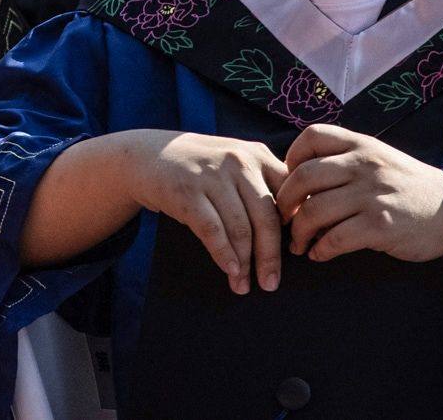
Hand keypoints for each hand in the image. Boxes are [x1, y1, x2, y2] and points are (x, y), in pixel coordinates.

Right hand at [126, 130, 289, 292]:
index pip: (288, 197)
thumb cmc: (199, 167)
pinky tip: (230, 271)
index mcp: (256, 155)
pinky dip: (223, 255)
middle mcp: (237, 161)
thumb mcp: (234, 163)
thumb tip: (296, 227)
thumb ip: (263, 184)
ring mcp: (211, 175)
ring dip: (245, 263)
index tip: (297, 254)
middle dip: (271, 256)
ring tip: (244, 286)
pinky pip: (212, 230)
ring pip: (240, 228)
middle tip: (271, 284)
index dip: (295, 229)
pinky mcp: (186, 191)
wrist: (145, 155)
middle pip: (266, 217)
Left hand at [276, 124, 442, 261]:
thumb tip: (300, 178)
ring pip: (315, 210)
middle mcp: (364, 165)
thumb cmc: (410, 186)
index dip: (291, 156)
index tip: (289, 180)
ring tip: (299, 243)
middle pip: (303, 176)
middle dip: (285, 201)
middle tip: (283, 218)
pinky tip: (319, 254)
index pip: (313, 136)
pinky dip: (320, 249)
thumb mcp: (381, 158)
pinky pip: (335, 238)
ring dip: (299, 232)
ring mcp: (372, 195)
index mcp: (362, 145)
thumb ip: (347, 159)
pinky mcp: (381, 225)